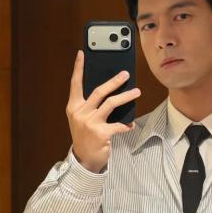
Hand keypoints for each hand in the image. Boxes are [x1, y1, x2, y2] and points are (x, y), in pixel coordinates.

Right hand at [66, 50, 139, 173]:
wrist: (84, 158)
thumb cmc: (86, 136)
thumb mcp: (82, 119)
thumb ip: (91, 106)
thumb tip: (110, 91)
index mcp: (74, 107)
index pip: (75, 84)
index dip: (78, 68)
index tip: (82, 54)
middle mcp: (80, 113)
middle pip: (99, 91)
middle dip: (114, 81)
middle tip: (126, 75)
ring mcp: (90, 123)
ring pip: (111, 104)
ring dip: (126, 97)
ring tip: (137, 92)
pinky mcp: (101, 133)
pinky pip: (119, 125)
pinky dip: (126, 124)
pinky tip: (131, 124)